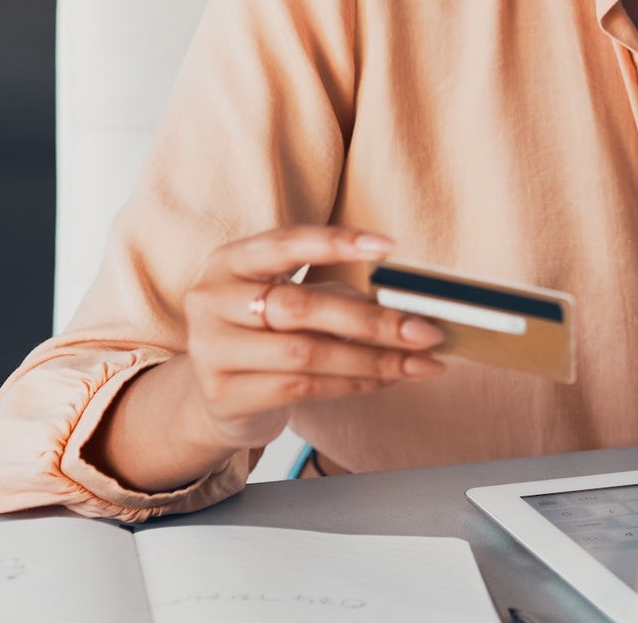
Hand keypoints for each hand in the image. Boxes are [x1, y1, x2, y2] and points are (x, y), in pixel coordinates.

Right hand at [177, 225, 447, 451]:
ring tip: (419, 363)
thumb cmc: (267, 333)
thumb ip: (335, 293)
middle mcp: (212, 301)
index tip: (388, 246)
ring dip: (374, 360)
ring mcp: (211, 351)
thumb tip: (407, 305)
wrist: (216, 393)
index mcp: (230, 262)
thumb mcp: (289, 298)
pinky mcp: (224, 396)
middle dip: (373, 321)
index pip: (285, 243)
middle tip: (426, 331)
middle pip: (301, 307)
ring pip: (306, 354)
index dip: (335, 242)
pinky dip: (354, 383)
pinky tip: (387, 379)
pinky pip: (302, 388)